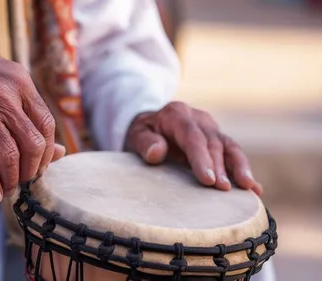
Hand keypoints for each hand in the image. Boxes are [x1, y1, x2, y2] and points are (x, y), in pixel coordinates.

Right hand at [0, 37, 65, 203]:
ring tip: (9, 188)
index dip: (48, 152)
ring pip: (10, 155)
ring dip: (13, 179)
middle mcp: (5, 95)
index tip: (40, 165)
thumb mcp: (4, 83)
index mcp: (20, 82)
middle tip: (25, 179)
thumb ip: (30, 114)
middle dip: (33, 169)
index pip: (47, 125)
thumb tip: (62, 153)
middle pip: (33, 144)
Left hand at [124, 102, 261, 194]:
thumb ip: (144, 142)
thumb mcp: (135, 135)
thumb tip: (156, 152)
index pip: (192, 136)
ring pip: (230, 147)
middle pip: (213, 143)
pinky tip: (255, 189)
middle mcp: (198, 119)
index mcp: (177, 114)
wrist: (151, 126)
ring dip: (240, 168)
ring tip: (247, 188)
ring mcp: (212, 129)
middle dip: (220, 167)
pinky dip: (243, 171)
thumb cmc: (142, 134)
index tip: (208, 179)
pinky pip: (234, 154)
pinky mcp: (219, 140)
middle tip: (222, 189)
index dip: (201, 158)